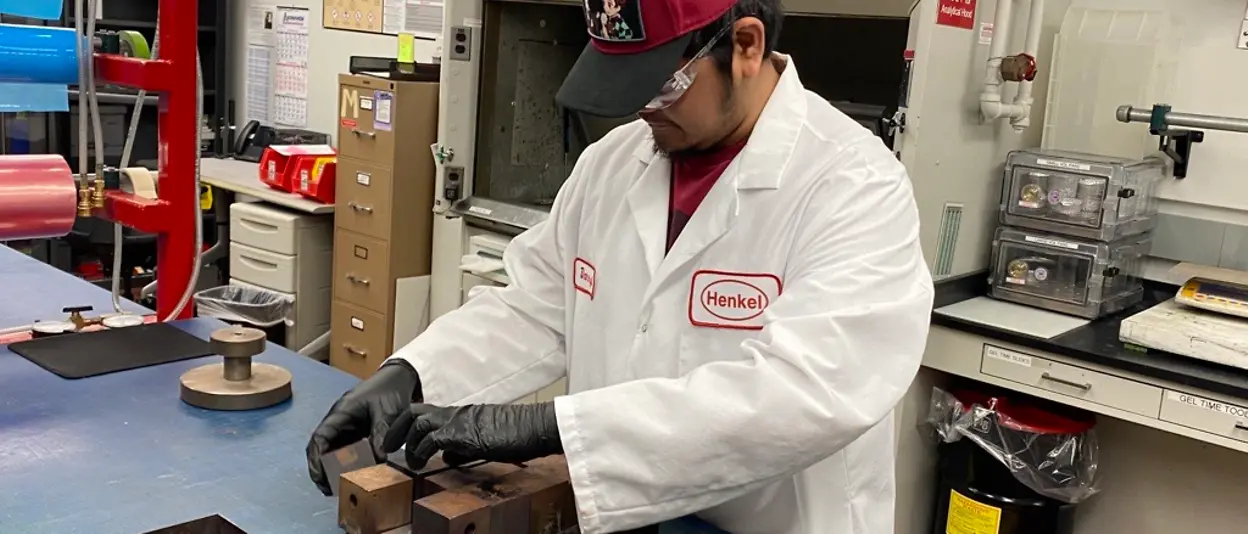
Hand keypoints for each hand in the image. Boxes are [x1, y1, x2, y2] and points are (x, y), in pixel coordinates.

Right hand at [305, 362, 420, 494]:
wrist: (398, 380)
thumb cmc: (388, 391)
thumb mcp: (387, 413)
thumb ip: (381, 434)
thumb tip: (378, 460)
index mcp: (340, 413)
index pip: (320, 438)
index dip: (316, 459)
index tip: (320, 477)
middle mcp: (338, 422)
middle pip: (321, 449)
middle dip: (321, 469)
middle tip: (329, 489)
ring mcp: (346, 429)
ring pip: (332, 452)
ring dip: (332, 469)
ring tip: (338, 488)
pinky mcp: (355, 434)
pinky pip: (346, 452)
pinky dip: (346, 466)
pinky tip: (353, 477)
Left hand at [382, 402, 562, 469]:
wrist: (532, 426)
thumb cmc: (516, 433)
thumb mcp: (484, 439)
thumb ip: (463, 445)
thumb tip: (447, 455)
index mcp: (460, 413)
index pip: (426, 413)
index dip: (409, 426)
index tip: (400, 440)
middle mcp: (454, 412)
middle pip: (414, 411)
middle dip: (397, 428)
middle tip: (388, 446)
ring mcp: (456, 420)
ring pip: (417, 422)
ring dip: (406, 442)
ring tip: (405, 461)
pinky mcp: (459, 433)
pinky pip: (430, 440)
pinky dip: (421, 451)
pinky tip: (420, 463)